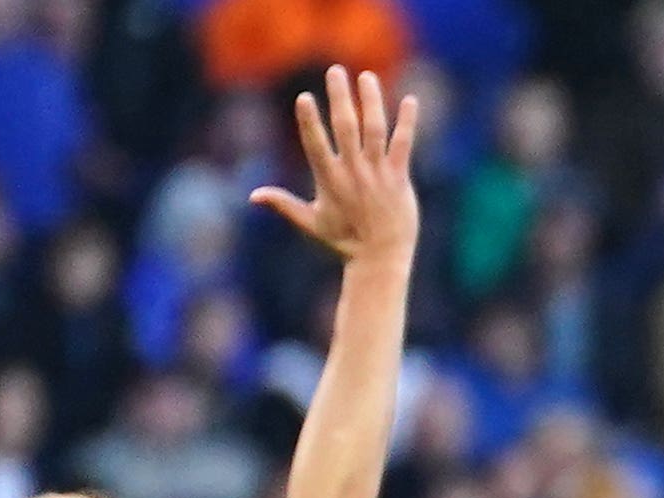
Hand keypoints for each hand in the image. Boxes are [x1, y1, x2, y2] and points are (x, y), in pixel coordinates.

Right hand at [252, 67, 420, 267]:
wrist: (380, 260)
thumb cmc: (343, 242)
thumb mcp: (310, 223)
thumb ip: (283, 204)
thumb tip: (252, 196)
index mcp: (329, 180)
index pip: (316, 144)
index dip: (309, 121)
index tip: (304, 97)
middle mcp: (353, 173)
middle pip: (345, 127)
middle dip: (340, 97)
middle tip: (335, 71)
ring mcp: (378, 174)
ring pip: (375, 130)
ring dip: (371, 101)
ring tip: (367, 77)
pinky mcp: (399, 179)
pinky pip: (404, 145)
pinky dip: (407, 123)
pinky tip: (410, 100)